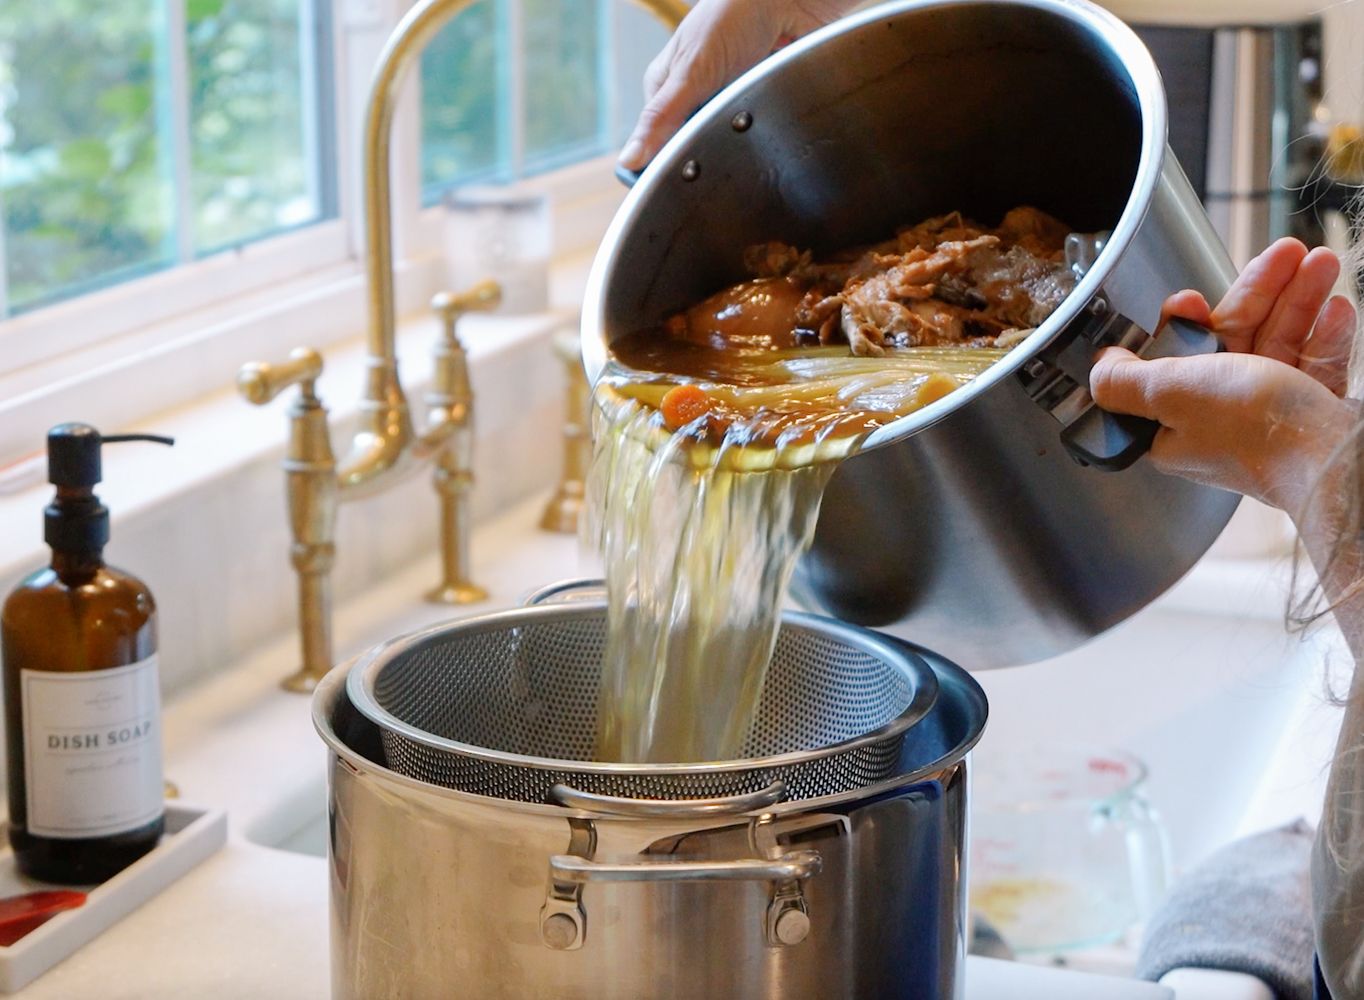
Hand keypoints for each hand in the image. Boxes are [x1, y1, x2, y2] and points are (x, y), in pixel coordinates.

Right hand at [619, 0, 855, 170]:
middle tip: (728, 130)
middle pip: (696, 143)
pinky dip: (769, 126)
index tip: (688, 175)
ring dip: (745, 135)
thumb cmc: (733, 16)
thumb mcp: (690, 71)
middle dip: (714, 146)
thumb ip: (661, 118)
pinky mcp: (760, 99)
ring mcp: (729, 97)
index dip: (672, 161)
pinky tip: (772, 113)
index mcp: (666, 86)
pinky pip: (762, 130)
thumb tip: (629, 160)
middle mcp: (695, 94)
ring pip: (731, 140)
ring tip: (753, 113)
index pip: (659, 142)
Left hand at [1089, 238, 1357, 513]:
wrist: (1336, 461)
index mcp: (1178, 422)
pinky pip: (1315, 364)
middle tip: (1285, 254)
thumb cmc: (1256, 432)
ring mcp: (1270, 417)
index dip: (1183, 324)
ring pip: (1279, 344)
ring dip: (1299, 300)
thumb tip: (1101, 368)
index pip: (1172, 363)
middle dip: (1259, 293)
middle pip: (1233, 341)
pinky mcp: (1312, 414)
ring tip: (1319, 264)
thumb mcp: (1171, 393)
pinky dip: (1325, 334)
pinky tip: (1336, 309)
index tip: (1194, 298)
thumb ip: (1127, 380)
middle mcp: (1222, 420)